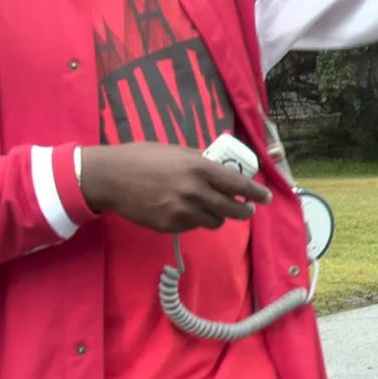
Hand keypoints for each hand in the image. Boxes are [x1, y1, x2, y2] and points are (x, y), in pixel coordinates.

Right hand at [79, 142, 274, 233]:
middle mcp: (195, 191)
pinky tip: (181, 210)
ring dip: (217, 216)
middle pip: (232, 210)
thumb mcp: (177, 152)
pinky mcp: (170, 226)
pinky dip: (193, 220)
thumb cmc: (143, 157)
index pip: (238, 185)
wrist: (111, 177)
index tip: (266, 198)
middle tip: (245, 209)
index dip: (256, 193)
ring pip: (214, 222)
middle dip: (243, 211)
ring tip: (210, 208)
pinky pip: (192, 227)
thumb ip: (201, 161)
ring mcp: (182, 212)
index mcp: (200, 168)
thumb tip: (221, 168)